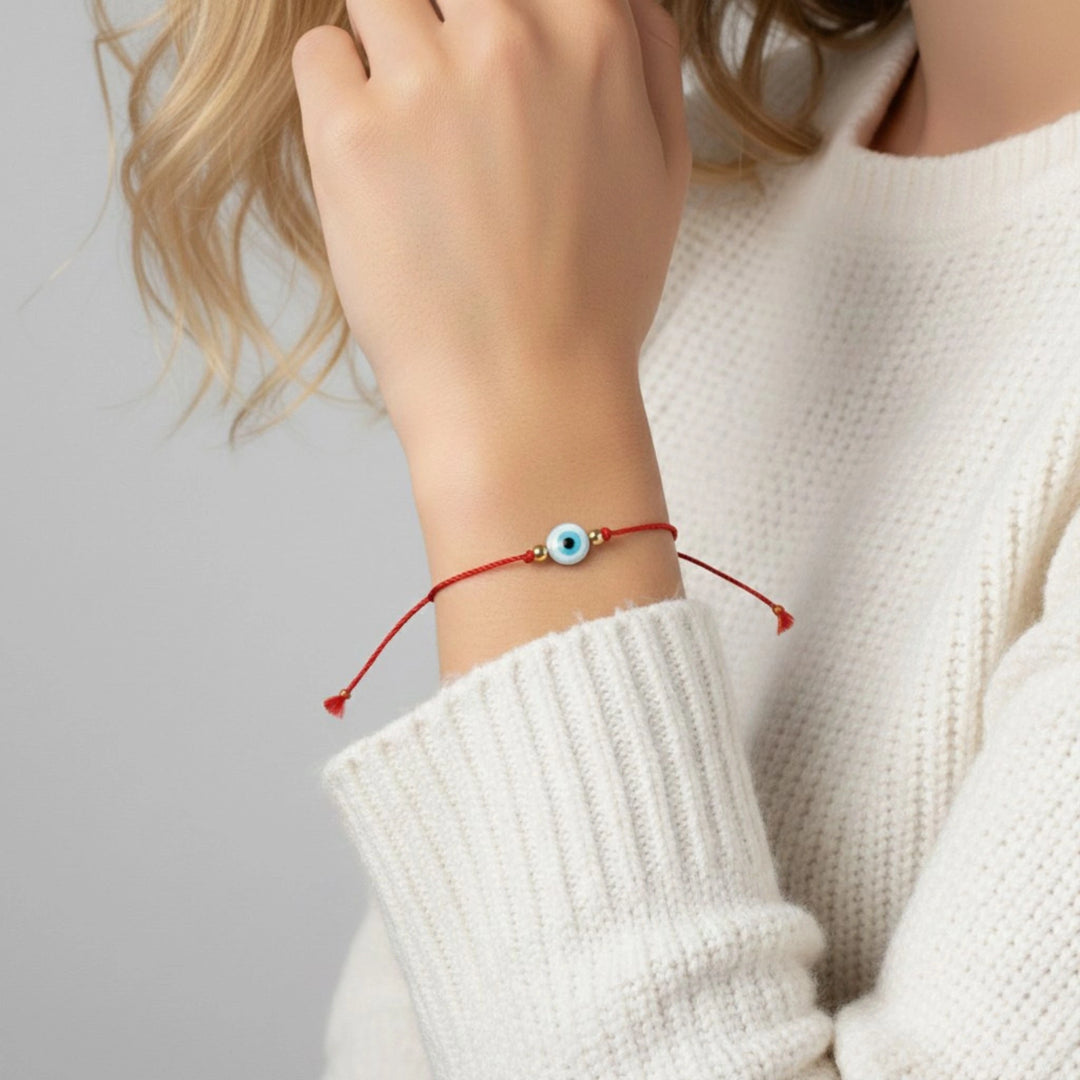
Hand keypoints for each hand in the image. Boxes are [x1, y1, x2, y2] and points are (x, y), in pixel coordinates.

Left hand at [290, 0, 691, 466]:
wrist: (525, 394)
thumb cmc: (595, 298)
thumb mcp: (663, 173)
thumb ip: (648, 59)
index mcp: (593, 36)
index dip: (500, 6)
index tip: (485, 38)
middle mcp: (508, 38)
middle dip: (443, 18)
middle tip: (444, 90)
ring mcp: (424, 82)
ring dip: (386, 45)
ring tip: (406, 127)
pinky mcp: (350, 134)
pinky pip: (320, 55)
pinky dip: (337, 93)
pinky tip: (372, 158)